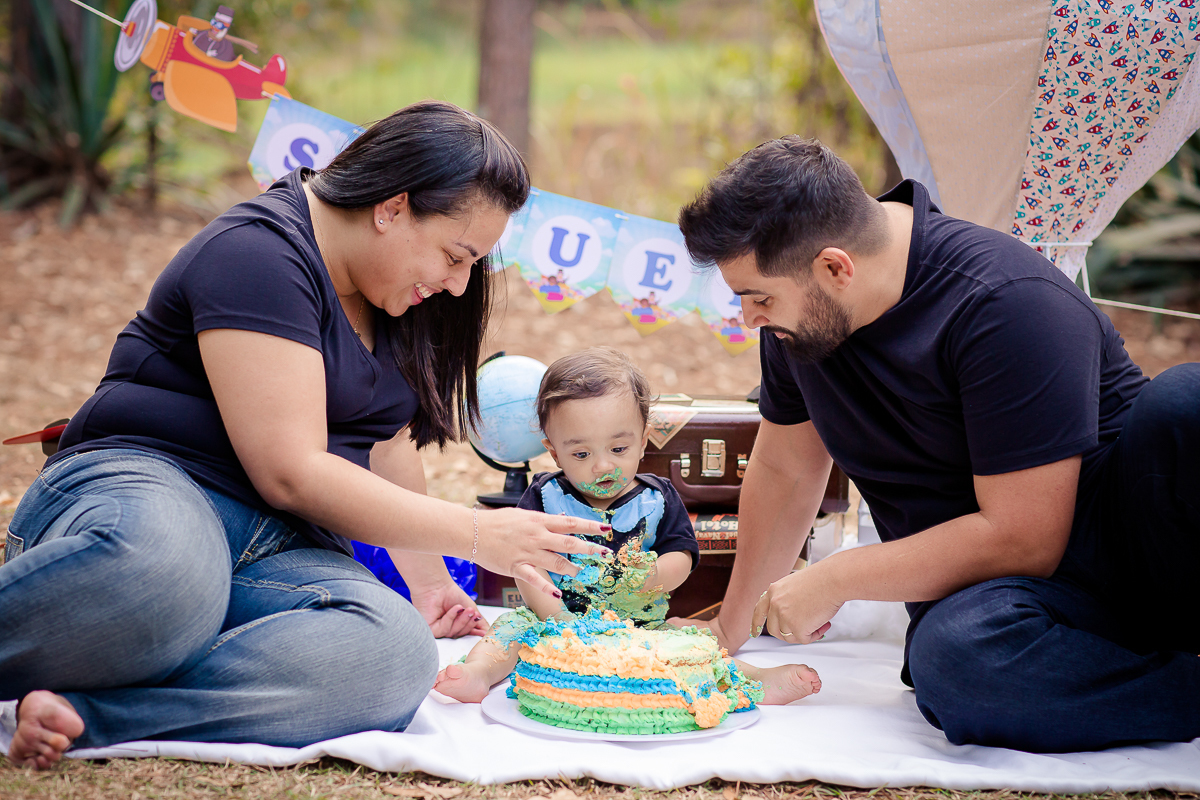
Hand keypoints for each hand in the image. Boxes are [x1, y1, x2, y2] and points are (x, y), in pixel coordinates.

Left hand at [408, 580, 488, 637]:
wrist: (439, 585)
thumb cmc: (453, 595)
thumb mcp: (471, 609)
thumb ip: (479, 622)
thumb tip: (488, 634)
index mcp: (456, 626)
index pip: (466, 634)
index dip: (475, 633)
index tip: (484, 632)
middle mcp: (447, 630)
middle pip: (461, 635)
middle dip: (469, 624)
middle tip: (474, 613)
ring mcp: (439, 631)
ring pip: (453, 633)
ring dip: (462, 620)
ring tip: (466, 609)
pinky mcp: (431, 630)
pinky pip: (444, 630)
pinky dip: (451, 618)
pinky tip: (456, 608)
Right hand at [473, 508, 609, 598]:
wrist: (472, 531)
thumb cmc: (497, 522)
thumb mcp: (523, 515)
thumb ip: (544, 519)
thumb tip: (563, 518)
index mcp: (539, 521)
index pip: (571, 523)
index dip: (590, 526)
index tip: (606, 529)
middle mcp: (537, 536)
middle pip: (569, 543)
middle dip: (589, 549)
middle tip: (605, 554)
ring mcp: (527, 552)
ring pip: (556, 562)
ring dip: (572, 568)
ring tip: (583, 573)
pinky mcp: (516, 566)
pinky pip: (534, 578)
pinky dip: (547, 586)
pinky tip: (559, 592)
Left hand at [751, 568, 841, 644]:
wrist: (833, 579)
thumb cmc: (822, 579)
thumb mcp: (795, 585)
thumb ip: (786, 599)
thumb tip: (790, 618)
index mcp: (774, 591)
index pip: (759, 611)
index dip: (756, 623)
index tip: (754, 632)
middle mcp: (775, 604)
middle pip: (774, 629)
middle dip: (787, 633)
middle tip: (804, 630)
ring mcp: (784, 616)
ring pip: (790, 636)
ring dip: (805, 632)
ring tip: (819, 621)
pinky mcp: (797, 627)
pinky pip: (804, 639)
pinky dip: (815, 634)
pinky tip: (823, 623)